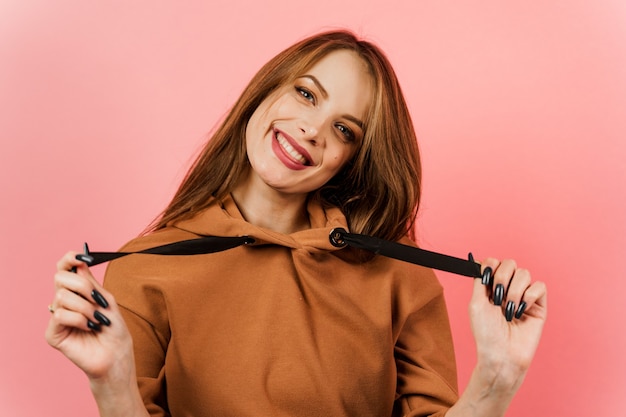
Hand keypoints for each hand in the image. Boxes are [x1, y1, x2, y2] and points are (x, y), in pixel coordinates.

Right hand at [45, 251, 133, 381]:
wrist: (116, 353)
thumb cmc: (113, 328)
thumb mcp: (105, 299)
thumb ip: (90, 282)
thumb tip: (79, 263)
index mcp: (76, 291)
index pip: (64, 269)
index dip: (69, 259)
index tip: (83, 257)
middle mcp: (63, 302)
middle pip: (60, 278)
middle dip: (83, 286)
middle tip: (97, 300)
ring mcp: (56, 317)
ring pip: (62, 297)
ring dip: (85, 307)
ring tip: (97, 320)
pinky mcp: (52, 333)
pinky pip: (59, 315)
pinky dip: (79, 319)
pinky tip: (88, 328)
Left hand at [469, 258, 547, 387]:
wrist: (502, 355)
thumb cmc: (486, 333)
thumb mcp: (476, 304)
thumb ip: (479, 281)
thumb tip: (479, 262)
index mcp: (491, 287)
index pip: (494, 263)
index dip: (491, 265)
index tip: (487, 276)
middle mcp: (508, 289)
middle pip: (510, 263)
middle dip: (502, 277)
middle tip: (498, 298)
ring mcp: (524, 296)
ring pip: (524, 273)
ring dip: (514, 291)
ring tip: (509, 310)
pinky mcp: (539, 305)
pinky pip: (539, 286)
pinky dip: (530, 296)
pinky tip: (522, 310)